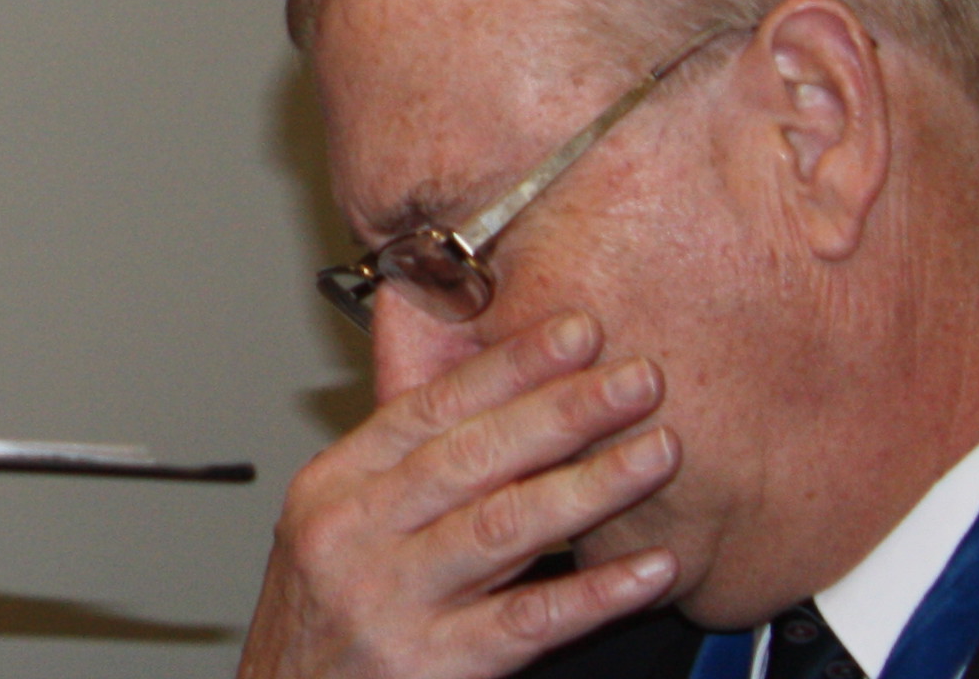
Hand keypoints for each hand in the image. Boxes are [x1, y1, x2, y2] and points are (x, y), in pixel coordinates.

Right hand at [238, 311, 681, 678]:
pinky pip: (529, 623)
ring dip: (590, 486)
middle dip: (562, 411)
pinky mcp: (434, 664)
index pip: (427, 409)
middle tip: (636, 379)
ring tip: (657, 453)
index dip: (506, 367)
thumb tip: (494, 402)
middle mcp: (356, 534)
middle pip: (471, 457)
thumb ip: (404, 474)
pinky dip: (594, 593)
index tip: (573, 333)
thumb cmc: (321, 623)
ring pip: (502, 529)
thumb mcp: (335, 529)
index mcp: (333, 487)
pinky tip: (648, 570)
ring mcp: (393, 600)